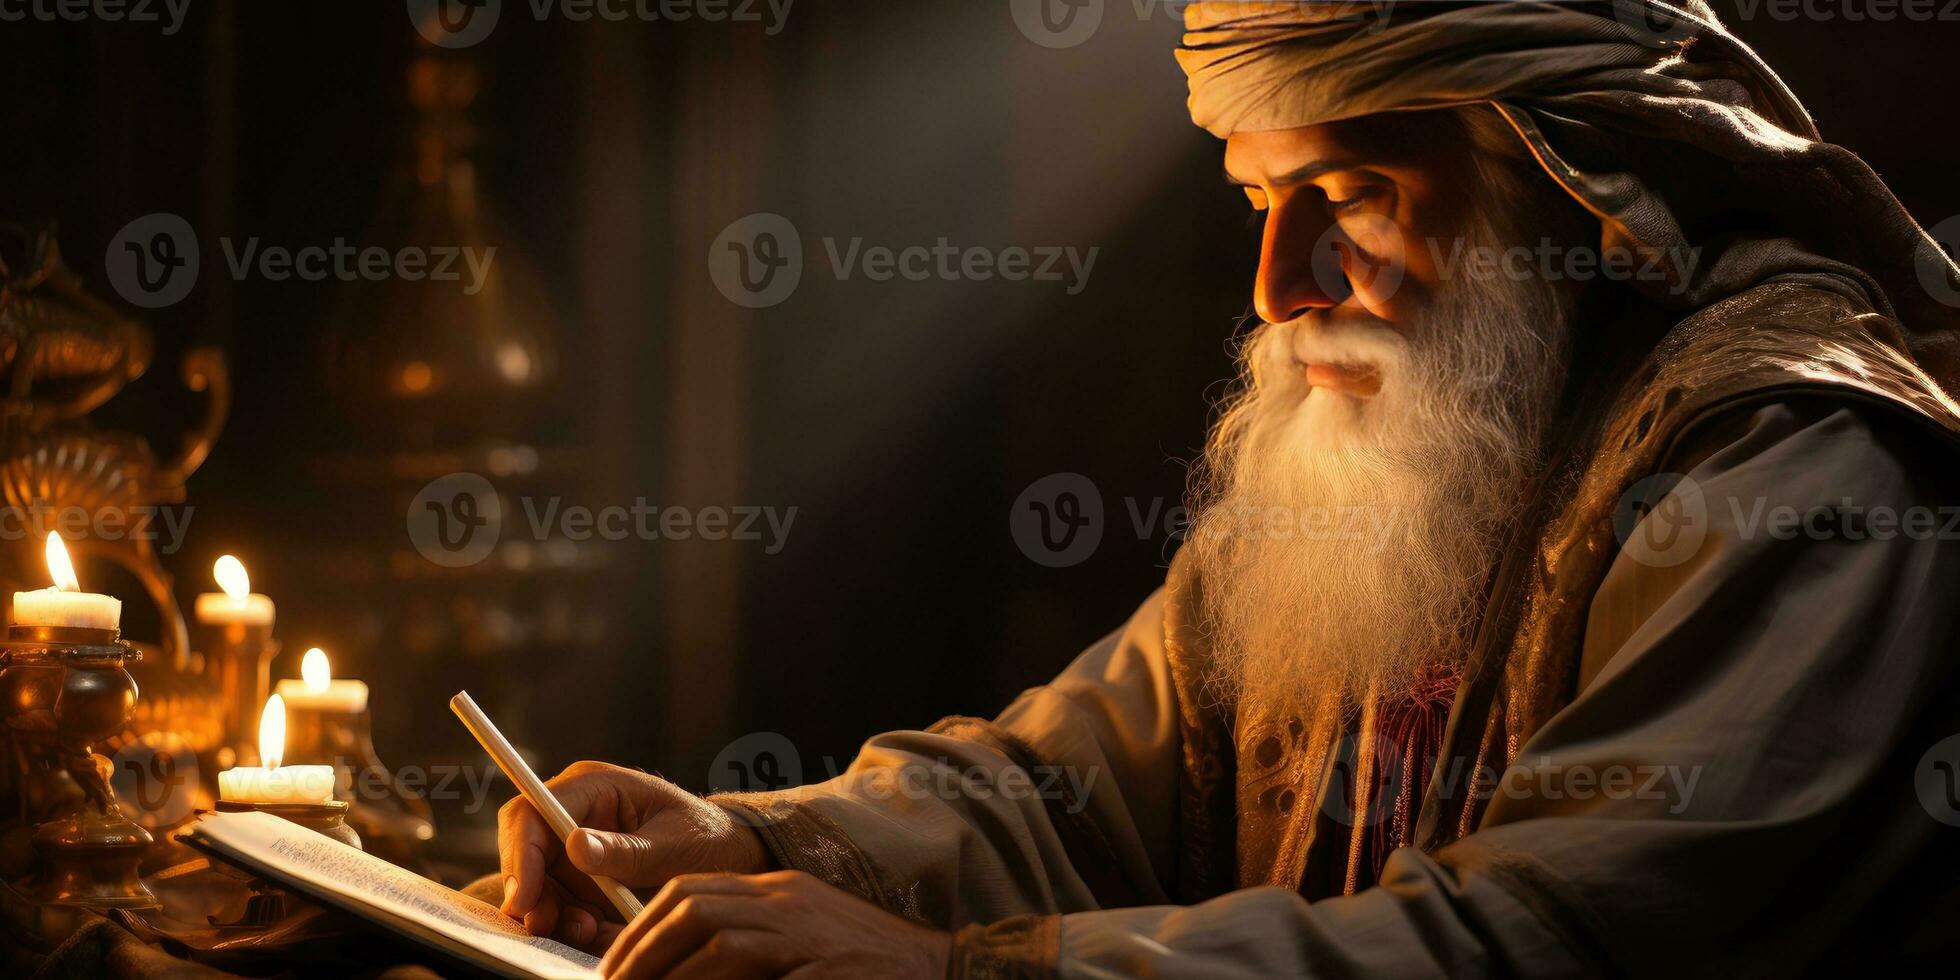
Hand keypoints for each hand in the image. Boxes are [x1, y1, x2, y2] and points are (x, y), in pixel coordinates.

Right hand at [498, 761, 769, 950]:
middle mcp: (575, 813)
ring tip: (590, 930)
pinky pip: (559, 904)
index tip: (526, 898)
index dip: (520, 854)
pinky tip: (598, 932)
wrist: (730, 858)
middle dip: (532, 892)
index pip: (532, 811)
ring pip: (537, 884)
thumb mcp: (674, 844)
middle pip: (524, 850)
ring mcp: (574, 847)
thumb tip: (574, 845)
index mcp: (595, 786)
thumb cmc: (707, 838)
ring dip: (553, 913)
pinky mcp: (581, 879)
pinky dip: (572, 923)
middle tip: (548, 924)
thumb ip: (626, 850)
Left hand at [600, 870, 950, 978]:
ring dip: (672, 978)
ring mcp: (810, 934)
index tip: (615, 966)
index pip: (691, 891)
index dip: (643, 928)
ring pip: (720, 942)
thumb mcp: (803, 941)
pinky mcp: (827, 968)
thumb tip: (683, 970)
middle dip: (643, 953)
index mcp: (779, 891)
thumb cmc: (865, 966)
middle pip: (695, 909)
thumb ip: (749, 947)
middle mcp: (789, 902)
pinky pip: (758, 977)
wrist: (944, 968)